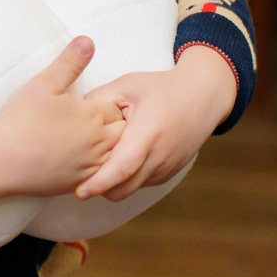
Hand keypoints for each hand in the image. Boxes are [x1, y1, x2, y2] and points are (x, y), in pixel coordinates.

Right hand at [0, 37, 125, 206]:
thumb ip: (69, 62)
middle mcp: (98, 142)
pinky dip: (100, 169)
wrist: (4, 159)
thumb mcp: (44, 82)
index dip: (109, 104)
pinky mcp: (80, 183)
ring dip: (110, 148)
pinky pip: (102, 177)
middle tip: (99, 121)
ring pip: (116, 156)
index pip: (117, 107)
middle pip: (122, 132)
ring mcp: (90, 166)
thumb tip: (87, 40)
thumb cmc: (22, 119)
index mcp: (93, 115)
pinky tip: (84, 162)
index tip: (97, 104)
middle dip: (115, 125)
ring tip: (94, 141)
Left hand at [75, 44, 237, 201]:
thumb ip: (98, 100)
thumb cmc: (161, 88)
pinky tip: (117, 161)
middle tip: (79, 178)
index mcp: (147, 133)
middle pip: (123, 188)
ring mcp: (166, 167)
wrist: (202, 96)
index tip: (79, 191)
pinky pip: (142, 183)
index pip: (122, 168)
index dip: (100, 183)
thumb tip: (74, 117)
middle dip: (100, 188)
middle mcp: (160, 156)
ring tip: (97, 166)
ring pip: (132, 189)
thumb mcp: (126, 85)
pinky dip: (127, 179)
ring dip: (113, 184)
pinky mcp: (169, 172)